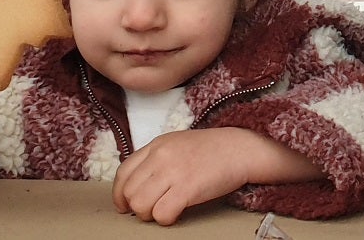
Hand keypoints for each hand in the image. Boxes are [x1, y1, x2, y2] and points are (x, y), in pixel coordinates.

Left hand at [113, 128, 319, 225]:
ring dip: (150, 215)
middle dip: (137, 207)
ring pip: (141, 205)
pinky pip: (161, 213)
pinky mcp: (188, 187)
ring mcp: (174, 171)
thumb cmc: (213, 150)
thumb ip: (156, 159)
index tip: (126, 205)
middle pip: (130, 192)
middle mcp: (161, 156)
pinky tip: (177, 214)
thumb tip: (137, 186)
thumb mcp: (178, 144)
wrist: (242, 149)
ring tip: (164, 211)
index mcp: (157, 144)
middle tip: (152, 210)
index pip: (123, 173)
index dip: (120, 195)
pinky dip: (166, 219)